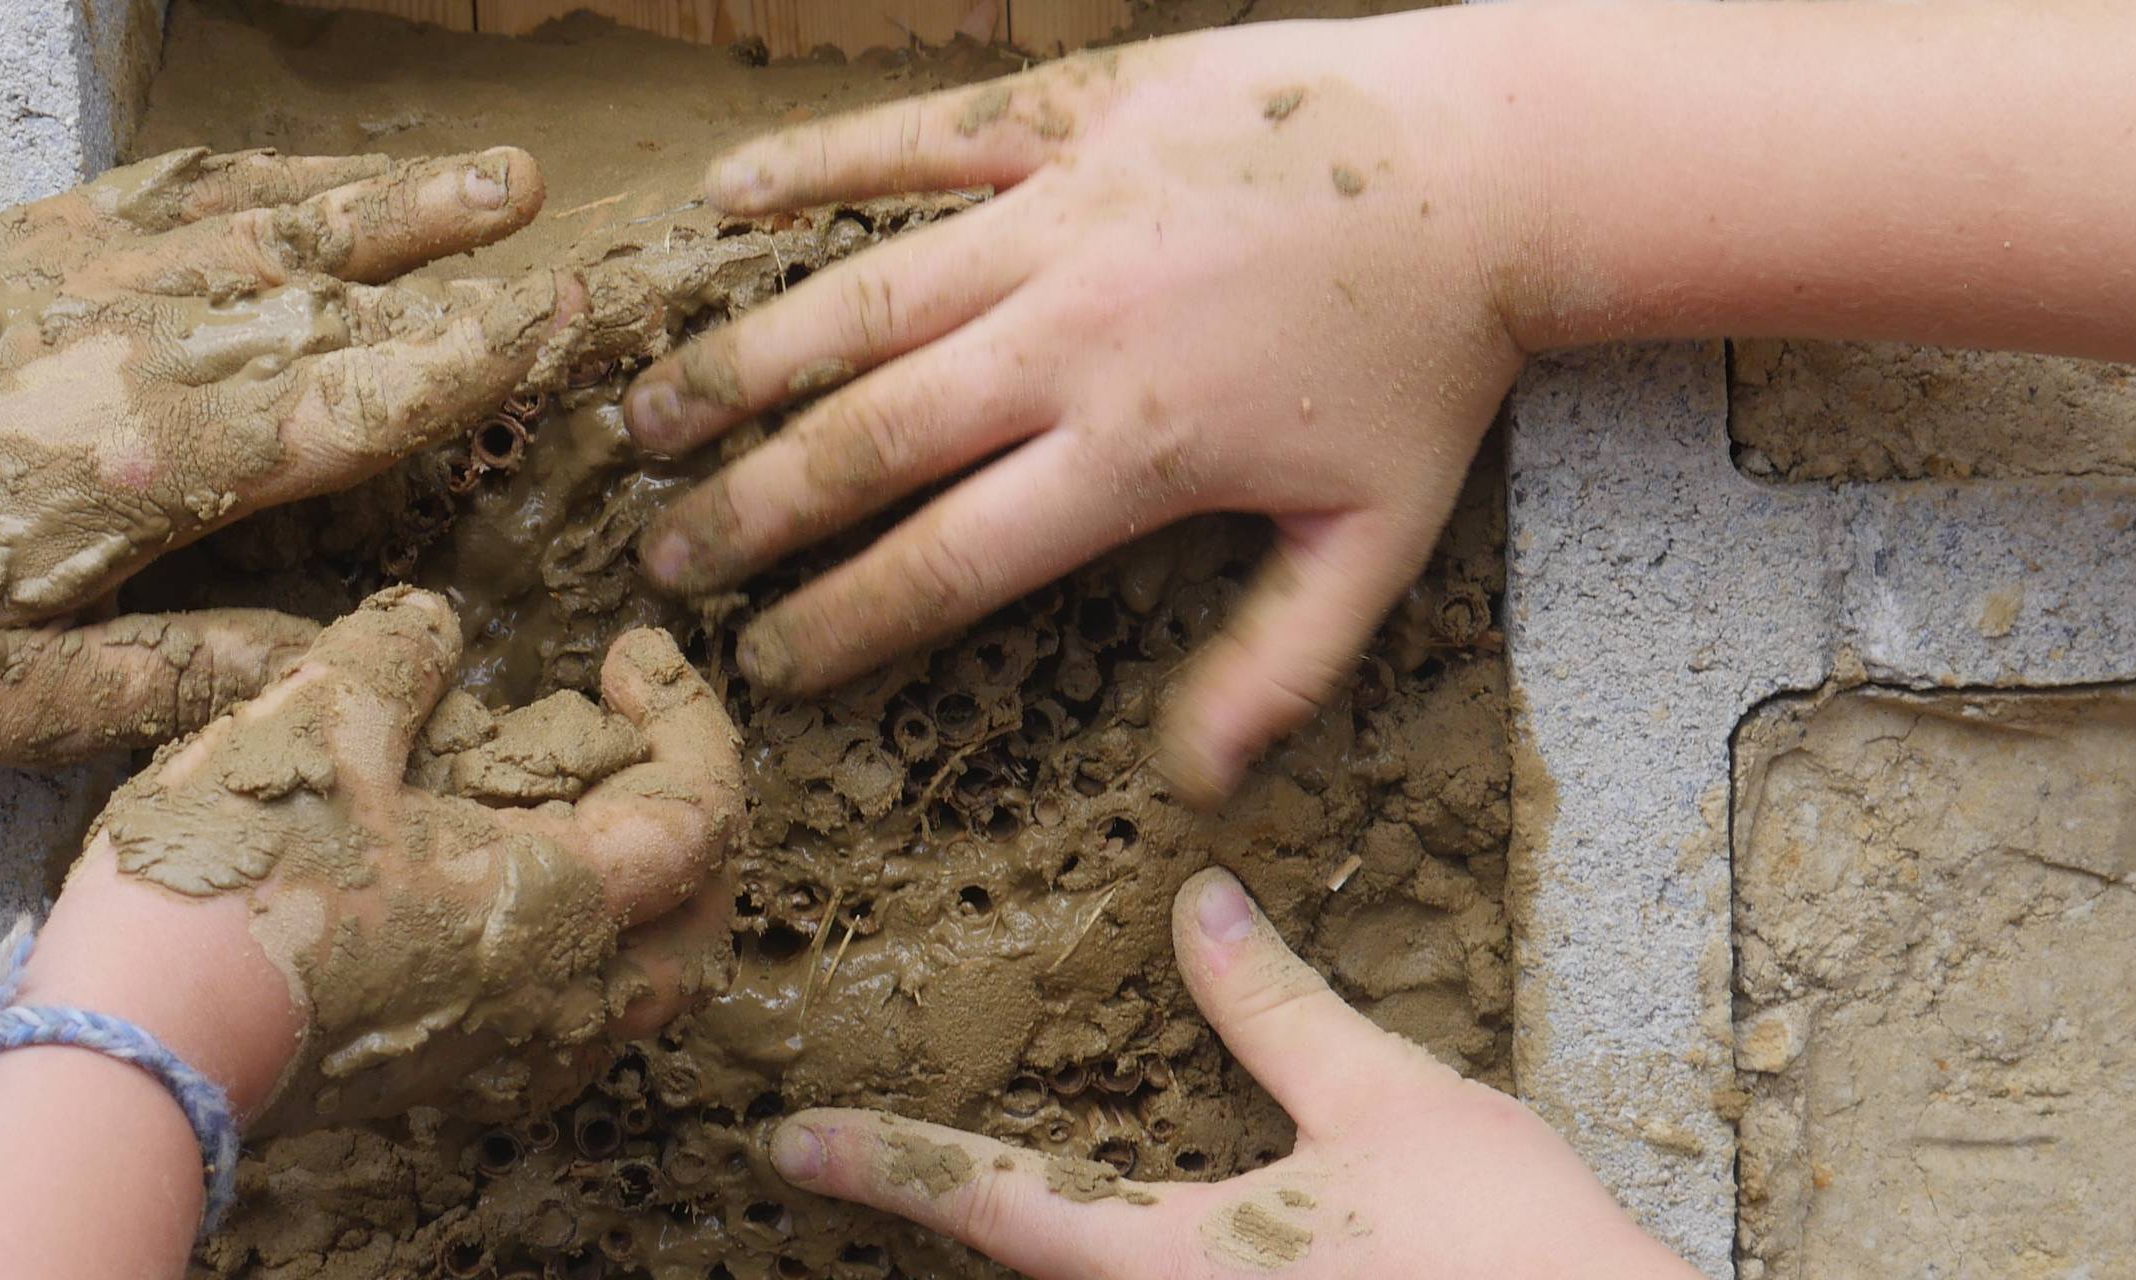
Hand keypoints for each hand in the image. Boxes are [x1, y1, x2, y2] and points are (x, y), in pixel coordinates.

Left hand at [0, 146, 594, 765]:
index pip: (359, 397)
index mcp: (168, 458)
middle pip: (349, 296)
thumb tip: (340, 653)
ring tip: (504, 179)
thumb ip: (190, 677)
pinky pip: (181, 184)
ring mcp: (100, 274)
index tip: (560, 329)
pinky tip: (322, 171)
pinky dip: (268, 174)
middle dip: (474, 278)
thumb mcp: (28, 696)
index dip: (473, 362)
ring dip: (400, 199)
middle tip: (578, 264)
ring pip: (283, 220)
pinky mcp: (41, 238)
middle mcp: (155, 344)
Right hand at [27, 586, 745, 1132]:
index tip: (626, 654)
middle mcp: (555, 995)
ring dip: (645, 905)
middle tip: (639, 749)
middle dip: (701, 830)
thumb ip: (395, 657)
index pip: (702, 815)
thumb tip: (436, 623)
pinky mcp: (440, 1084)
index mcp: (557, 901)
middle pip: (700, 925)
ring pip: (638, 994)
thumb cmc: (231, 882)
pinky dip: (572, 962)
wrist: (134, 1050)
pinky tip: (496, 903)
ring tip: (577, 820)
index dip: (690, 717)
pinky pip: (558, 1031)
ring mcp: (501, 1053)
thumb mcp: (314, 721)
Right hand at [623, 14, 1528, 804]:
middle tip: (667, 560)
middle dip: (754, 509)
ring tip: (646, 416)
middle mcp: (1074, 334)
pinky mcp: (1070, 115)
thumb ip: (1275, 663)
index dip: (844, 619)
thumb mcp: (1378, 539)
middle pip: (872, 437)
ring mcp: (1063, 213)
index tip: (768, 663)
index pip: (950, 557)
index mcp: (1138, 449)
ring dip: (742, 363)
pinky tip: (724, 198)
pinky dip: (814, 165)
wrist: (1490, 162)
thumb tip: (1192, 784)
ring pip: (863, 298)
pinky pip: (917, 139)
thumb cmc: (1428, 360)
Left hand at [764, 867, 1693, 1279]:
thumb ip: (1280, 1012)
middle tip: (869, 1161)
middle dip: (967, 1216)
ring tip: (1009, 1184)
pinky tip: (1176, 1223)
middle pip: (1036, 1277)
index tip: (787, 1144)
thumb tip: (1204, 905)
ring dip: (1057, 1238)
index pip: (993, 1210)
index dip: (886, 1168)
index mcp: (1174, 1268)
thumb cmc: (1514, 1254)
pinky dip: (1138, 1256)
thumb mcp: (1391, 1105)